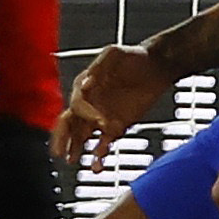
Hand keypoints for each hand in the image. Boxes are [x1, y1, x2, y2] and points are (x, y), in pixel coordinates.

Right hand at [61, 43, 173, 170]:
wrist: (158, 67)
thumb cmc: (136, 57)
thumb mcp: (115, 54)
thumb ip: (100, 66)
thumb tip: (86, 83)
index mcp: (85, 86)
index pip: (77, 104)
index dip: (86, 113)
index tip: (100, 120)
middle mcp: (90, 103)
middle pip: (69, 123)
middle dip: (63, 138)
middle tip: (60, 152)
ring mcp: (102, 116)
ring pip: (82, 137)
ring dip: (77, 149)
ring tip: (73, 161)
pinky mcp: (116, 126)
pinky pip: (102, 144)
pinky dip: (98, 155)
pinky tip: (96, 165)